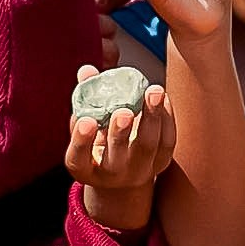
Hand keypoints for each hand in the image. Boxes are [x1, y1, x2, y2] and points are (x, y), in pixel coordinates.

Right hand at [66, 70, 174, 233]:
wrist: (123, 171)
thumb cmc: (98, 138)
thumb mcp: (86, 121)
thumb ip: (86, 96)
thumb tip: (88, 69)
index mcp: (83, 167)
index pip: (78, 159)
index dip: (82, 141)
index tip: (86, 121)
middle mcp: (109, 175)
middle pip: (116, 159)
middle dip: (120, 133)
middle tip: (124, 111)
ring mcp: (137, 172)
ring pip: (146, 147)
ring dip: (151, 117)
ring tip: (154, 91)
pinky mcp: (160, 164)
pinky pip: (167, 142)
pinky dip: (167, 118)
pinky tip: (163, 97)